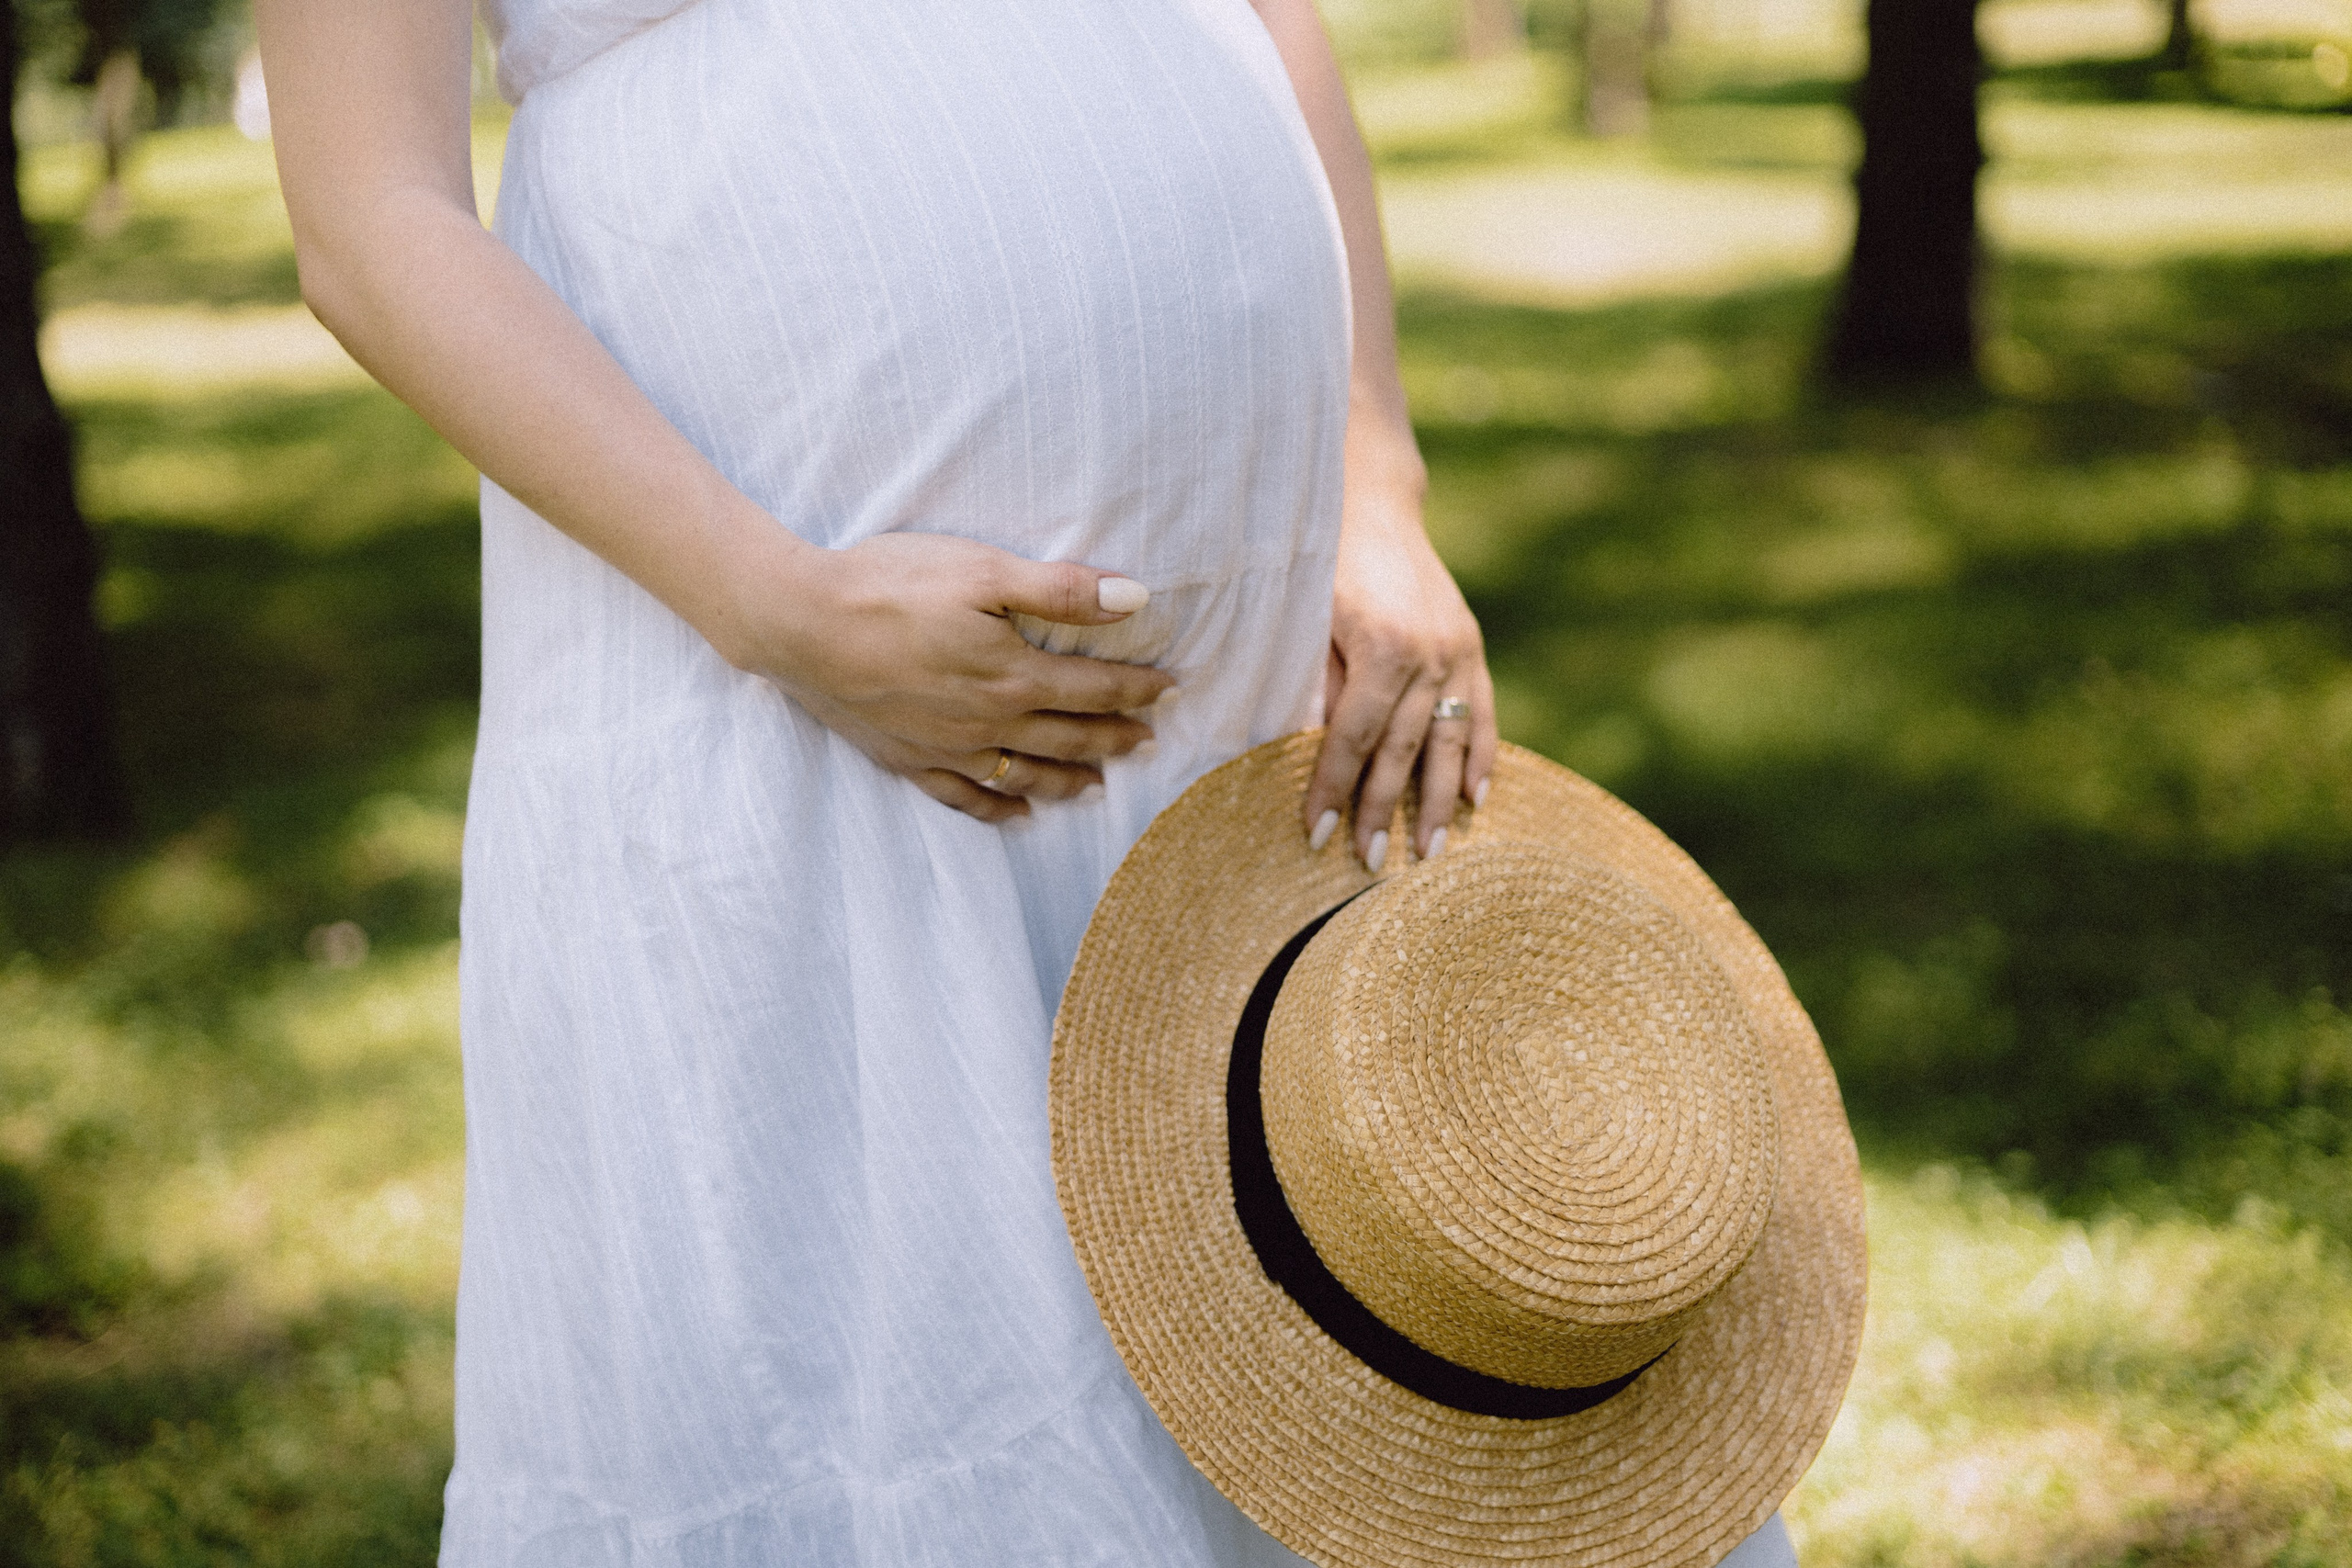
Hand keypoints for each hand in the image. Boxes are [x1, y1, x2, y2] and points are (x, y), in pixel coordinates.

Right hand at [727, 531, 1173, 822]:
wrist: (800, 624)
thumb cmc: (890, 585)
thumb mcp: (982, 572)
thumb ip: (1060, 590)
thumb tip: (1135, 597)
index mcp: (1013, 676)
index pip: (1094, 688)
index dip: (1137, 689)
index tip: (1171, 690)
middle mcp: (988, 723)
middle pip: (1069, 738)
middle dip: (1114, 738)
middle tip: (1148, 741)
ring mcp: (947, 748)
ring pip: (1025, 775)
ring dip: (1068, 781)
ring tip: (1100, 785)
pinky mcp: (906, 759)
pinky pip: (965, 797)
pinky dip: (999, 809)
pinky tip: (1019, 813)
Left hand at [1303, 485, 1496, 867]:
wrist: (1372, 502)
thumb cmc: (1324, 561)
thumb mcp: (1308, 619)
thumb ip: (1320, 687)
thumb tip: (1317, 755)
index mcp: (1383, 647)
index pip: (1354, 737)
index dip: (1334, 788)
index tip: (1316, 834)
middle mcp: (1430, 653)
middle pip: (1405, 750)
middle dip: (1384, 811)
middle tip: (1369, 864)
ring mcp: (1458, 650)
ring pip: (1452, 740)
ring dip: (1441, 801)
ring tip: (1432, 852)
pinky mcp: (1472, 645)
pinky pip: (1484, 712)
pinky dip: (1482, 757)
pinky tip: (1479, 798)